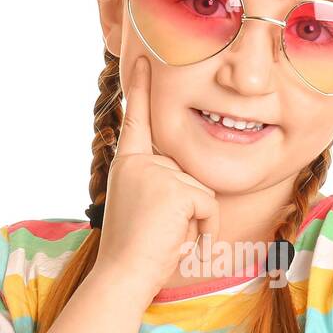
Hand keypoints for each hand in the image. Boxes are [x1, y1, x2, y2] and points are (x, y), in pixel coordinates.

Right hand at [95, 56, 219, 298]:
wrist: (124, 274)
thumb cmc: (135, 252)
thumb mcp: (142, 208)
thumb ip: (158, 184)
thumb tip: (185, 182)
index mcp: (128, 164)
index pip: (137, 120)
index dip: (140, 88)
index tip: (141, 58)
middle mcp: (139, 162)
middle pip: (188, 171)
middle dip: (188, 207)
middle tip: (160, 233)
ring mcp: (156, 172)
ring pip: (202, 190)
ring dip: (195, 221)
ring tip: (167, 238)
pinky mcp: (176, 188)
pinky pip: (209, 204)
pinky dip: (204, 229)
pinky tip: (179, 240)